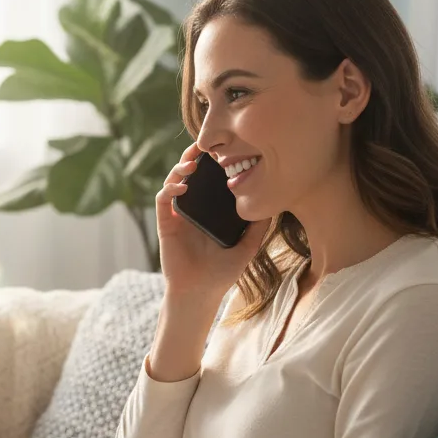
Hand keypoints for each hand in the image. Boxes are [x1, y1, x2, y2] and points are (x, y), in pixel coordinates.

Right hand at [156, 143, 269, 297]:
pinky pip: (163, 200)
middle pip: (189, 174)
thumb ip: (259, 227)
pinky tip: (182, 186)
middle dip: (193, 156)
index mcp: (209, 210)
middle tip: (204, 145)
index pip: (209, 179)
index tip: (225, 149)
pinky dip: (170, 189)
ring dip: (180, 168)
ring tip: (193, 163)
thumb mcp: (247, 246)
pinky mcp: (166, 224)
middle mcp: (192, 208)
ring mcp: (177, 215)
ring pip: (173, 181)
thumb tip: (275, 205)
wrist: (201, 292)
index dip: (213, 162)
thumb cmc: (222, 272)